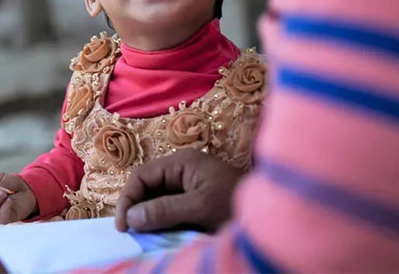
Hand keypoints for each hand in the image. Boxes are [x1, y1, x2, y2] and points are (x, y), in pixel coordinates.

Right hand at [115, 149, 243, 233]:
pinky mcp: (197, 202)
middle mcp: (184, 170)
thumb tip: (132, 218)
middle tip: (129, 233)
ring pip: (158, 200)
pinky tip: (159, 234)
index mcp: (183, 162)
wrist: (276, 215)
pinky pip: (171, 210)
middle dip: (136, 208)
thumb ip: (164, 210)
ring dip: (149, 217)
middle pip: (148, 187)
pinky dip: (162, 222)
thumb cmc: (238, 204)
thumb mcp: (200, 207)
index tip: (122, 226)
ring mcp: (191, 186)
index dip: (128, 199)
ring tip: (142, 236)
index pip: (142, 175)